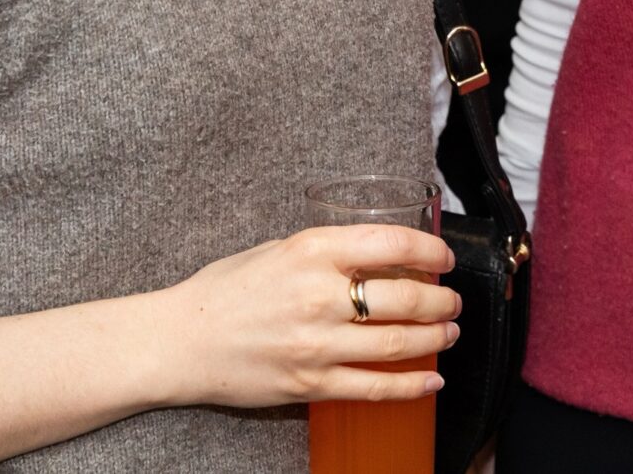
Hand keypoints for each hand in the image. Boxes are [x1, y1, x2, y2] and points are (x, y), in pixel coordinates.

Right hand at [149, 223, 457, 409]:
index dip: (431, 251)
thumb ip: (327, 252)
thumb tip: (380, 256)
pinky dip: (412, 386)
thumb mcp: (278, 249)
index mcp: (311, 251)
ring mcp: (316, 344)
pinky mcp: (310, 384)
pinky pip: (374, 388)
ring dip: (435, 339)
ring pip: (398, 344)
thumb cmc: (225, 290)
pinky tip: (432, 380)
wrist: (180, 341)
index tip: (444, 258)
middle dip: (442, 301)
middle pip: (405, 298)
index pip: (392, 244)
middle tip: (452, 302)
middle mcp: (318, 296)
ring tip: (449, 333)